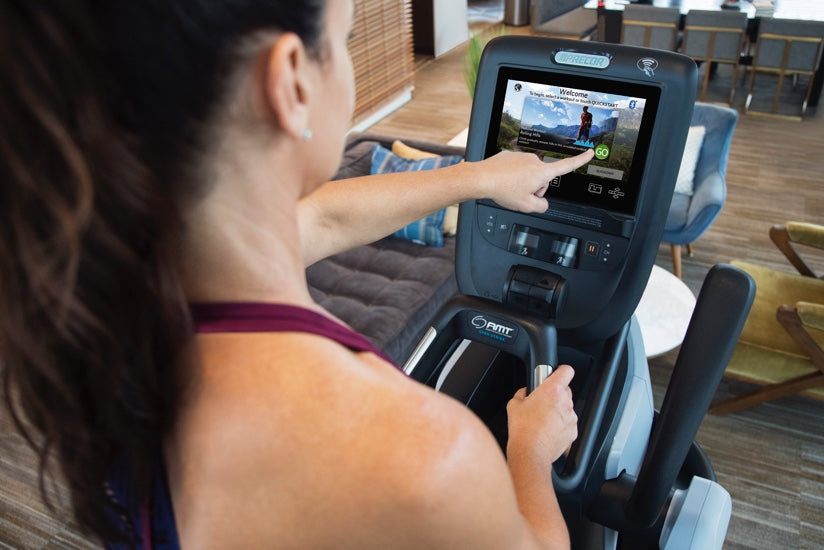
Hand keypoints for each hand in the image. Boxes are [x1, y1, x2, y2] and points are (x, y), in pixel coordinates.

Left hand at [475, 149, 593, 212]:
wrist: (483, 178)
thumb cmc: (503, 190)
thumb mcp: (527, 206)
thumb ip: (541, 207)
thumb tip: (542, 203)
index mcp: (542, 172)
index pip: (567, 166)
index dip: (580, 160)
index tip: (590, 152)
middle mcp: (534, 161)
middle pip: (542, 178)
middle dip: (535, 188)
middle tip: (521, 195)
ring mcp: (522, 157)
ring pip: (528, 174)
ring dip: (522, 183)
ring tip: (509, 188)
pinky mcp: (510, 155)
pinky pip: (516, 169)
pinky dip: (512, 176)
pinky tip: (503, 181)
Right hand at [506, 365, 577, 464]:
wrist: (530, 452)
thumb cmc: (523, 429)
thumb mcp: (513, 404)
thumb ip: (522, 393)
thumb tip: (525, 393)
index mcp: (552, 391)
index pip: (566, 371)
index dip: (561, 371)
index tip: (555, 374)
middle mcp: (564, 402)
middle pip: (565, 390)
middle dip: (555, 394)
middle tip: (542, 402)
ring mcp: (570, 417)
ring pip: (566, 408)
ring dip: (557, 411)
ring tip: (542, 420)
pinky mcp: (573, 431)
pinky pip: (568, 423)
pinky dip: (560, 425)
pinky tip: (547, 430)